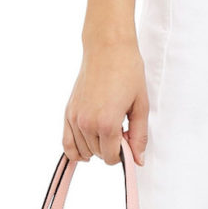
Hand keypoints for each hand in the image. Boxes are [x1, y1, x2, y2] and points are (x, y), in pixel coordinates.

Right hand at [63, 35, 148, 165]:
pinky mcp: (68, 112)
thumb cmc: (128, 72)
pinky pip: (67, 143)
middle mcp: (87, 124)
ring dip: (96, 147)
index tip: (128, 138)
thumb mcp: (141, 106)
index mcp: (107, 124)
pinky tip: (85, 151)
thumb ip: (139, 136)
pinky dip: (75, 151)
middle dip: (110, 148)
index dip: (123, 153)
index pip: (111, 158)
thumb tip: (138, 160)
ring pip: (84, 151)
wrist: (108, 48)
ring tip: (106, 128)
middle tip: (120, 128)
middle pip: (98, 155)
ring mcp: (75, 118)